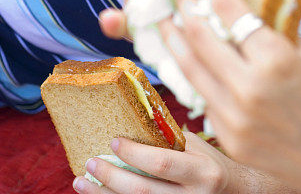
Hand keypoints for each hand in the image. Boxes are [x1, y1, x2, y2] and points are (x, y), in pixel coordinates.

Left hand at [72, 131, 295, 193]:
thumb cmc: (218, 165)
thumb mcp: (202, 147)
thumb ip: (174, 138)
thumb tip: (139, 115)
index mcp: (202, 171)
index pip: (163, 163)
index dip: (135, 154)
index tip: (113, 141)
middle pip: (144, 191)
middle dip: (112, 178)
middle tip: (90, 163)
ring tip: (82, 181)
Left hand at [150, 0, 300, 193]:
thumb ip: (277, 35)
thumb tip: (249, 15)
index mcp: (275, 59)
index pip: (229, 9)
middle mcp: (248, 88)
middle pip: (199, 35)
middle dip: (184, 2)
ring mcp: (235, 119)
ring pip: (190, 68)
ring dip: (174, 39)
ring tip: (164, 16)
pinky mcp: (232, 142)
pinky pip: (203, 99)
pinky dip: (192, 74)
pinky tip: (186, 59)